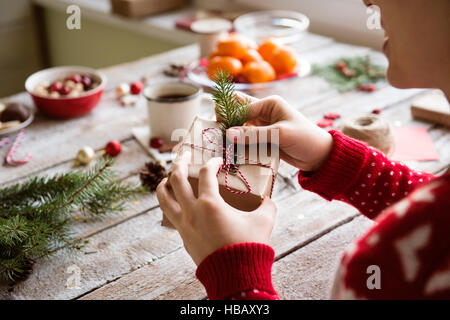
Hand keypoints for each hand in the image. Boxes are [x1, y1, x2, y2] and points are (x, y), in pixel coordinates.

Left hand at [156, 152, 276, 264]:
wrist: (236, 277)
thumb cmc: (249, 247)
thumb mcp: (263, 222)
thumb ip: (267, 206)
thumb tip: (268, 199)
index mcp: (210, 204)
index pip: (206, 173)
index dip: (212, 162)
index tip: (218, 161)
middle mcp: (192, 211)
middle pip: (176, 178)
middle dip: (179, 162)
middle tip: (185, 155)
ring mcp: (184, 225)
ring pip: (163, 198)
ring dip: (164, 183)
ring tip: (168, 177)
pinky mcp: (183, 237)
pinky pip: (169, 215)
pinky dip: (169, 204)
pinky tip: (176, 203)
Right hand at [224, 94, 332, 171]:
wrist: (320, 156)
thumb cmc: (305, 139)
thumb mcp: (280, 135)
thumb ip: (254, 135)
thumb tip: (228, 134)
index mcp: (269, 104)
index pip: (241, 108)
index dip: (229, 119)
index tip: (220, 133)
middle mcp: (264, 113)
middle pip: (237, 115)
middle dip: (227, 126)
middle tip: (219, 138)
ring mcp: (263, 127)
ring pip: (240, 130)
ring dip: (233, 138)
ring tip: (224, 148)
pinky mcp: (263, 140)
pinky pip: (246, 141)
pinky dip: (240, 147)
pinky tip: (233, 154)